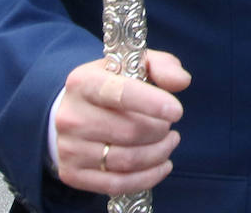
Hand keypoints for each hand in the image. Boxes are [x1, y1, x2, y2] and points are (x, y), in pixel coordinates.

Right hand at [54, 50, 189, 195]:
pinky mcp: (72, 173)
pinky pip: (117, 184)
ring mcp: (68, 147)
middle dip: (160, 131)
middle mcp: (71, 116)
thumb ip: (163, 66)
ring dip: (159, 153)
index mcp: (84, 82)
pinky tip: (163, 165)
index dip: (152, 104)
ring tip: (170, 141)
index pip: (121, 94)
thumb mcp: (137, 65)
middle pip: (129, 132)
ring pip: (126, 160)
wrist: (74, 110)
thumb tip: (181, 81)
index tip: (177, 111)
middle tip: (169, 127)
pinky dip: (148, 177)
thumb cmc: (115, 85)